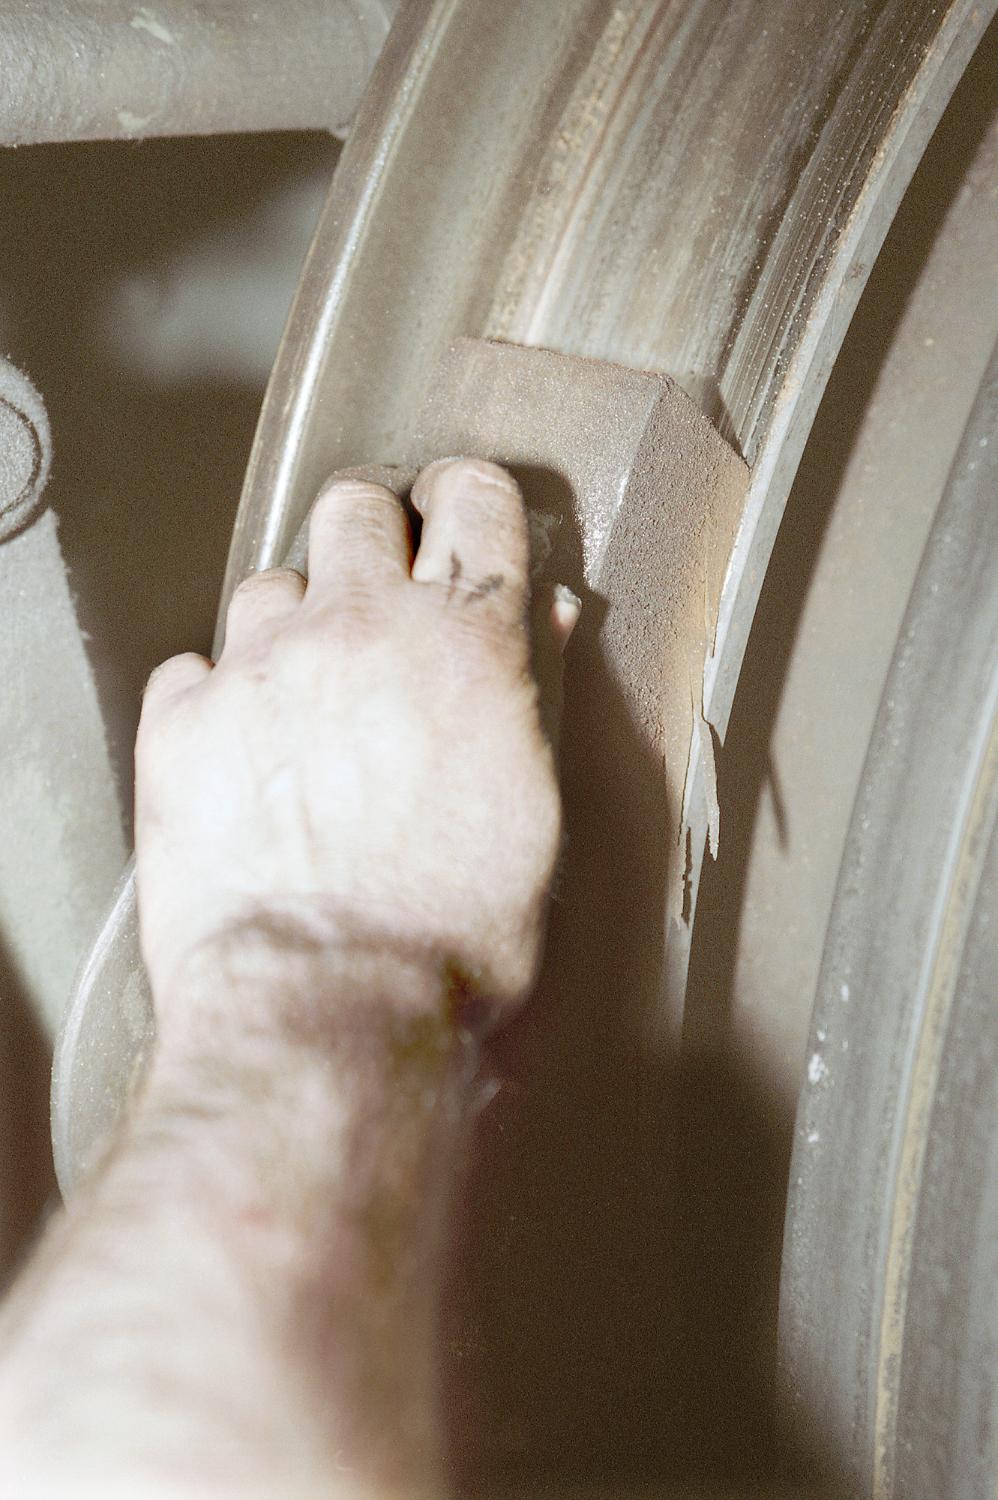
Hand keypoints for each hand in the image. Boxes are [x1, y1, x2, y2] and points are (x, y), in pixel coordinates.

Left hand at [135, 458, 575, 1043]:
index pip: (475, 504)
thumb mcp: (536, 814)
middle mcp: (361, 631)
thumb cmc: (449, 937)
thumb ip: (530, 695)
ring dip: (292, 625)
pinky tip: (244, 754)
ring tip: (306, 701)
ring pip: (268, 584)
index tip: (453, 509)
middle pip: (353, 508)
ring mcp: (262, 669)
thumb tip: (541, 624)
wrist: (332, 1008)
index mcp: (467, 646)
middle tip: (374, 587)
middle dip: (369, 536)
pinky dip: (217, 696)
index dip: (465, 499)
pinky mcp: (181, 722)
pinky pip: (193, 667)